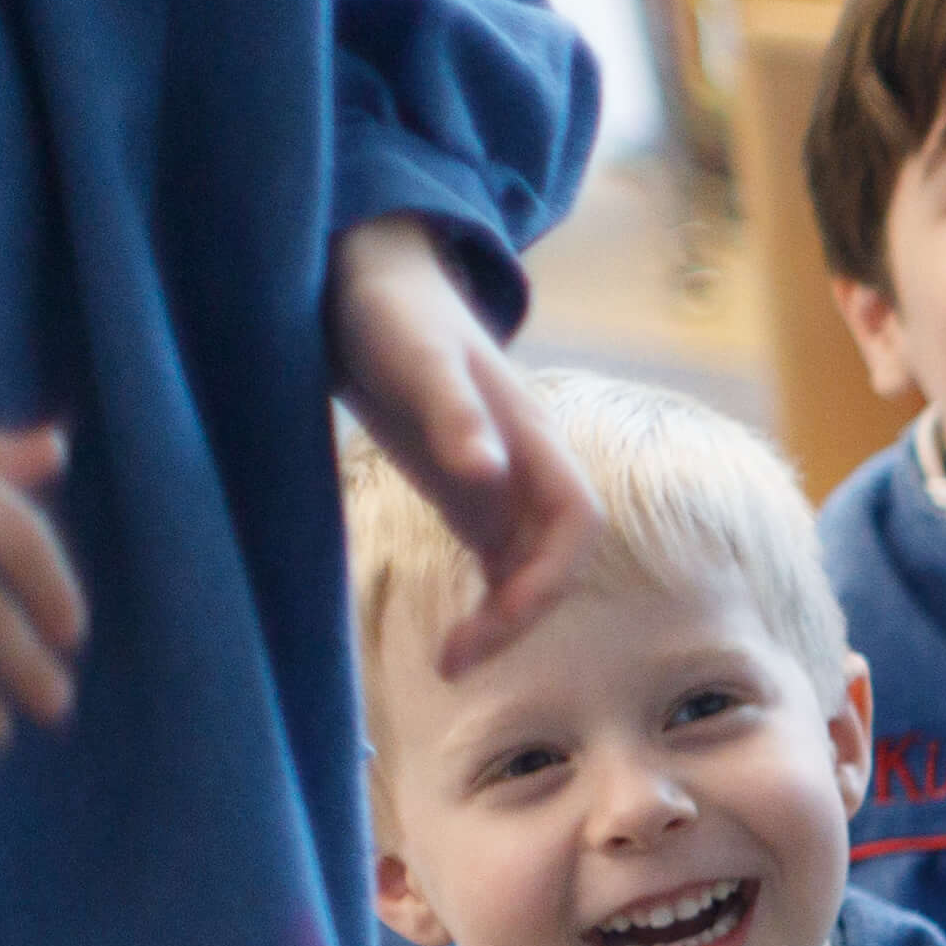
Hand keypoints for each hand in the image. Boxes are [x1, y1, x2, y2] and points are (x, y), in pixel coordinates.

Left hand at [327, 219, 593, 678]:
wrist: (368, 283)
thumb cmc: (392, 313)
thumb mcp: (417, 359)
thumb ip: (454, 415)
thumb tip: (489, 476)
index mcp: (535, 438)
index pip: (578, 524)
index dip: (549, 580)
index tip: (493, 621)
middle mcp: (530, 467)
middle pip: (560, 558)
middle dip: (522, 616)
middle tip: (453, 662)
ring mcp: (502, 482)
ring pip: (532, 566)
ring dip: (506, 617)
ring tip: (450, 661)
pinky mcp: (469, 491)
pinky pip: (500, 560)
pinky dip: (487, 601)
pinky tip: (450, 631)